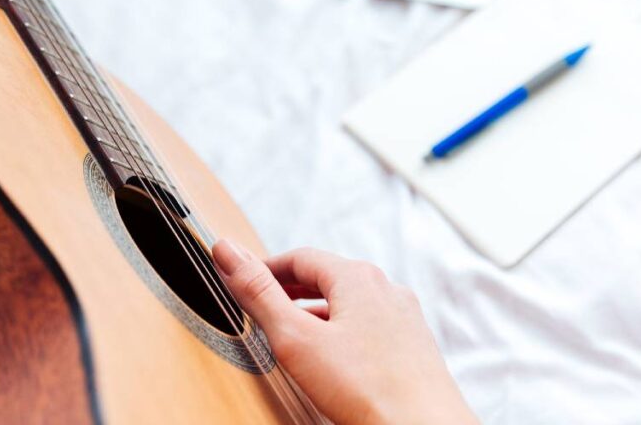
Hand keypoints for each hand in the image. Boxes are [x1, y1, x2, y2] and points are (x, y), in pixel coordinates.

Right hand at [213, 242, 478, 424]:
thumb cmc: (366, 390)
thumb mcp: (295, 339)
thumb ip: (259, 294)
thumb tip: (226, 250)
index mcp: (358, 277)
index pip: (301, 257)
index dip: (267, 268)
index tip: (245, 280)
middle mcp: (386, 289)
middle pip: (329, 276)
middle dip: (292, 288)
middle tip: (264, 302)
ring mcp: (404, 317)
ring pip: (351, 302)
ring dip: (318, 311)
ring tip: (294, 332)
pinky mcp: (414, 345)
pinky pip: (370, 325)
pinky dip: (343, 330)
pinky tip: (334, 357)